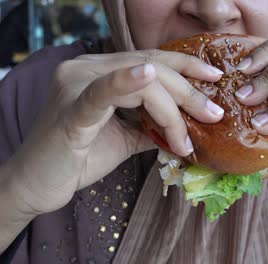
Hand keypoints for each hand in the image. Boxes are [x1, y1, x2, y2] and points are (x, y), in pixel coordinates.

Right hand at [7, 50, 224, 214]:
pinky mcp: (71, 110)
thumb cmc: (80, 158)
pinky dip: (127, 82)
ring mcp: (76, 85)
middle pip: (152, 68)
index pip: (150, 60)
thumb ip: (153, 125)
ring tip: (190, 135)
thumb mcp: (126, 137)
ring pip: (141, 85)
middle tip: (214, 113)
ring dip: (174, 109)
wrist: (39, 185)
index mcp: (99, 71)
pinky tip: (148, 75)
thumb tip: (190, 126)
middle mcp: (86, 68)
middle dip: (189, 92)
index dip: (185, 65)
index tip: (214, 78)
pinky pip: (103, 91)